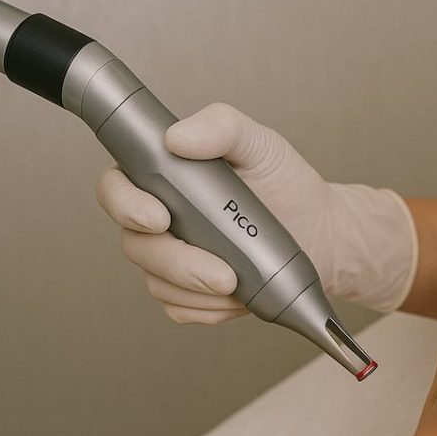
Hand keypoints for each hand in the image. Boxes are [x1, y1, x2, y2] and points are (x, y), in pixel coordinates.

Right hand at [95, 102, 418, 321]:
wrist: (321, 232)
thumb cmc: (286, 184)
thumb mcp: (260, 144)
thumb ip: (222, 126)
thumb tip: (178, 137)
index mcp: (164, 177)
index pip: (115, 189)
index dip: (126, 206)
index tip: (161, 217)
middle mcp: (160, 218)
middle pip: (136, 246)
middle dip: (179, 264)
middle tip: (224, 273)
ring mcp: (172, 258)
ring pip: (158, 283)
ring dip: (198, 291)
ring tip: (240, 284)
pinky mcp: (190, 292)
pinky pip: (180, 309)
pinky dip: (209, 309)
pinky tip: (237, 299)